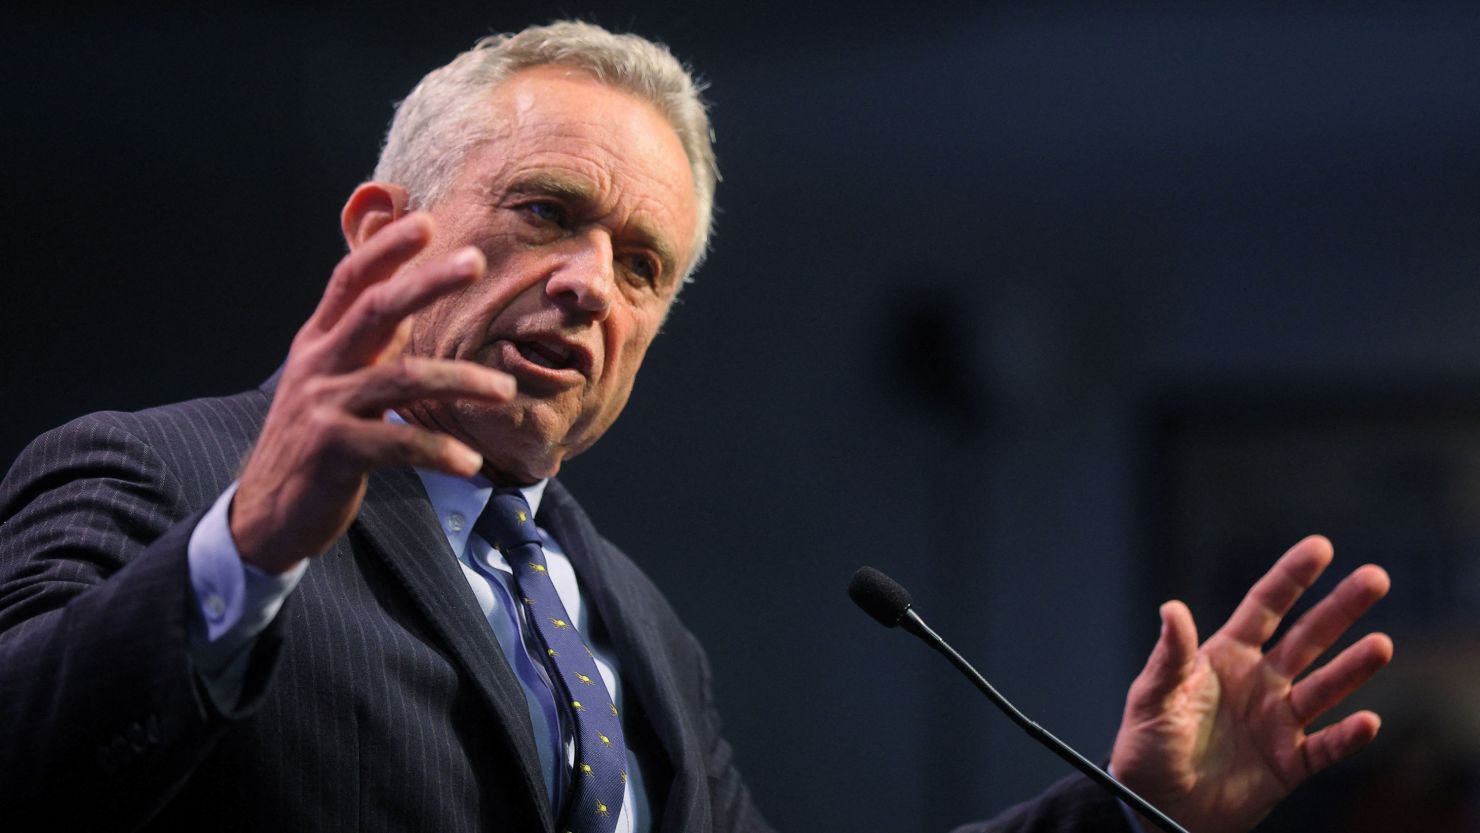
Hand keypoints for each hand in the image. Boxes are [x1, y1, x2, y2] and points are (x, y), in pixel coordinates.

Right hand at [231, 213, 513, 572]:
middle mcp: (318, 365)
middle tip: (476, 260)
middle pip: (376, 310)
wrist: (267, 514)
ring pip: (401, 379)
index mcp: (319, 343)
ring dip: (461, 382)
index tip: (423, 219)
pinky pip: (399, 445)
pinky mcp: (333, 451)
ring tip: (506, 391)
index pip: (350, 280)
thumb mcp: (331, 380)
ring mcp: (323, 407)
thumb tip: (404, 293)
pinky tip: (471, 462)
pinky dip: (439, 452)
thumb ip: (365, 341)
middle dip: (427, 282)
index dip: (385, 249)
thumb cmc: (315, 442)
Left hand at [1109, 535, 1392, 832]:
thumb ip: (1169, 656)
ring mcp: (1278, 722)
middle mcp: (1260, 683)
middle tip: (1375, 577)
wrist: (1153, 807)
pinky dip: (1347, 737)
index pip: (1265, 608)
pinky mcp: (1288, 764)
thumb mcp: (1152, 697)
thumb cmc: (1146, 746)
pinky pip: (1326, 748)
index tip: (1320, 546)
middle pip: (1308, 638)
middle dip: (1340, 608)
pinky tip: (1367, 721)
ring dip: (1353, 669)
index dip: (1291, 577)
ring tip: (1382, 646)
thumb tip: (1172, 608)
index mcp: (1226, 657)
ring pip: (1325, 688)